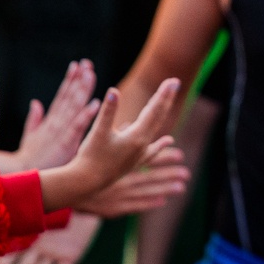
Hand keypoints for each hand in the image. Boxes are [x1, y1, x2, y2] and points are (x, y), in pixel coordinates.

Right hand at [13, 60, 101, 169]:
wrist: (23, 176)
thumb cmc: (30, 158)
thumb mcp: (31, 136)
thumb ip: (34, 119)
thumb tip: (35, 103)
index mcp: (50, 120)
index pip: (61, 96)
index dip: (69, 80)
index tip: (77, 65)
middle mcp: (56, 121)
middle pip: (69, 96)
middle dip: (78, 79)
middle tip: (88, 63)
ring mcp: (60, 130)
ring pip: (73, 106)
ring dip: (82, 90)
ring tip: (91, 74)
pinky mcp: (66, 142)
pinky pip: (78, 127)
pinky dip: (86, 115)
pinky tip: (96, 104)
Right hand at [37, 80, 182, 212]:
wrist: (87, 183)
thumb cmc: (91, 156)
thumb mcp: (98, 131)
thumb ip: (108, 111)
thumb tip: (114, 90)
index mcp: (137, 136)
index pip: (154, 109)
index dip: (163, 94)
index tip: (174, 80)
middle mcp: (142, 145)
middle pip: (158, 117)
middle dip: (166, 99)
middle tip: (176, 82)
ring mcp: (139, 154)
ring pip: (155, 130)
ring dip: (162, 114)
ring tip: (168, 101)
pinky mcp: (134, 162)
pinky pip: (152, 149)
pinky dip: (161, 143)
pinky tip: (168, 141)